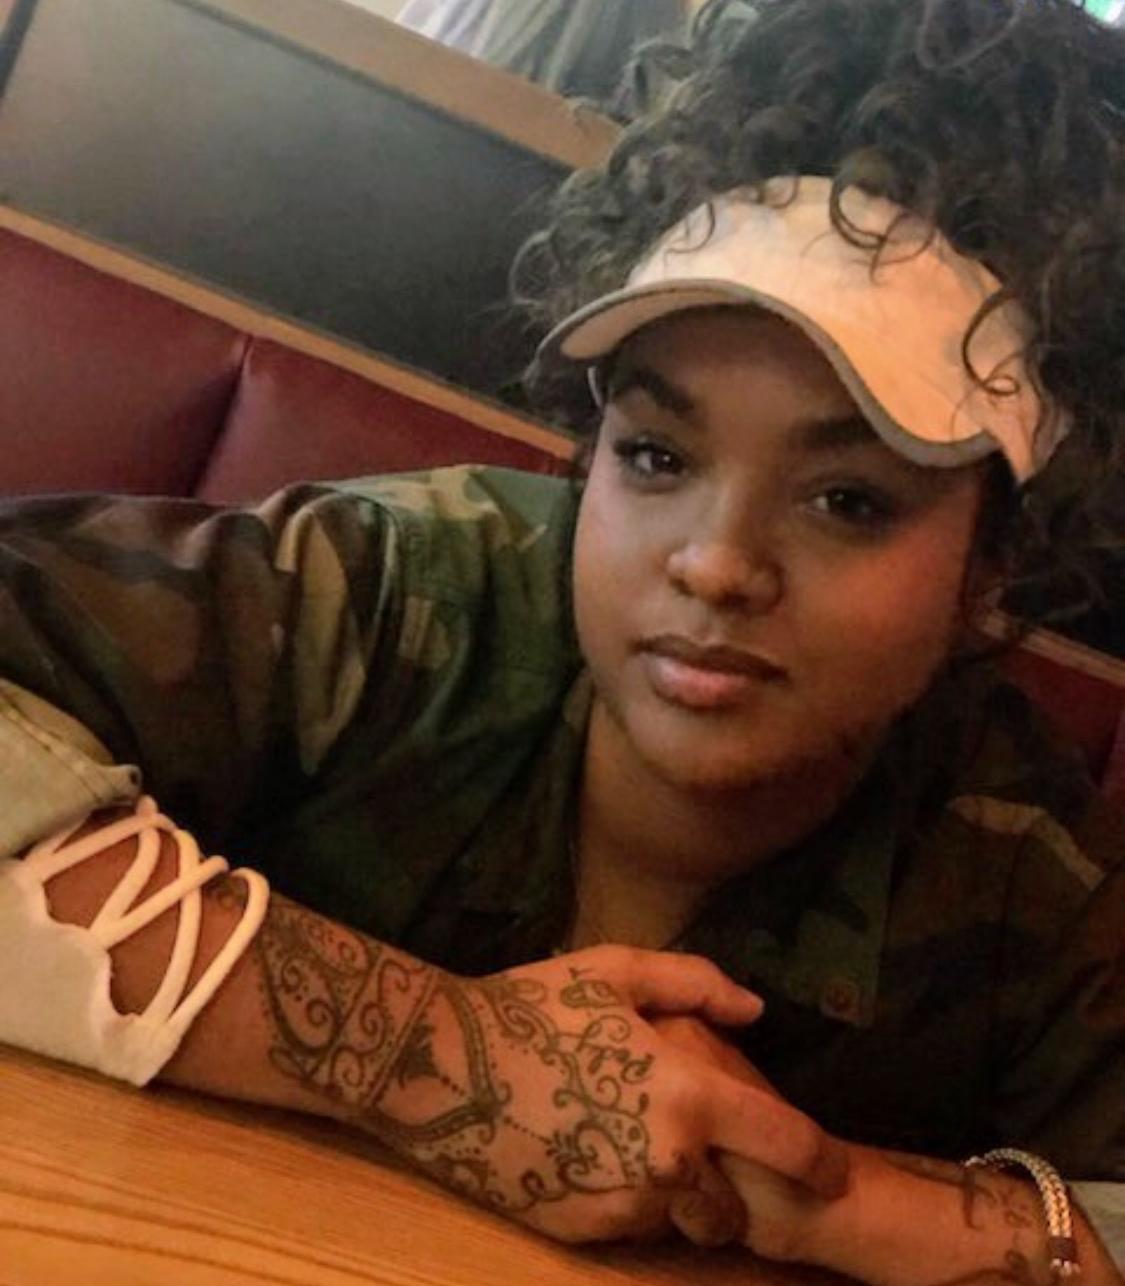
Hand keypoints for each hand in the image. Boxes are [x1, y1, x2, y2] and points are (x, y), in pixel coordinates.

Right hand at [347, 945, 848, 1244]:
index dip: (822, 1161)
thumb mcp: (614, 972)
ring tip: (630, 1140)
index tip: (836, 1171)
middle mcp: (666, 1163)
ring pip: (676, 1216)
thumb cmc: (531, 1006)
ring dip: (673, 1190)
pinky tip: (588, 1151)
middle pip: (733, 1205)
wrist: (438, 1066)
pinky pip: (627, 1224)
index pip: (787, 1143)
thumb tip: (757, 1010)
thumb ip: (697, 985)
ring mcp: (621, 1205)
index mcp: (687, 1095)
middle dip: (731, 1186)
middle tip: (701, 1150)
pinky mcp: (580, 1231)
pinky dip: (625, 1198)